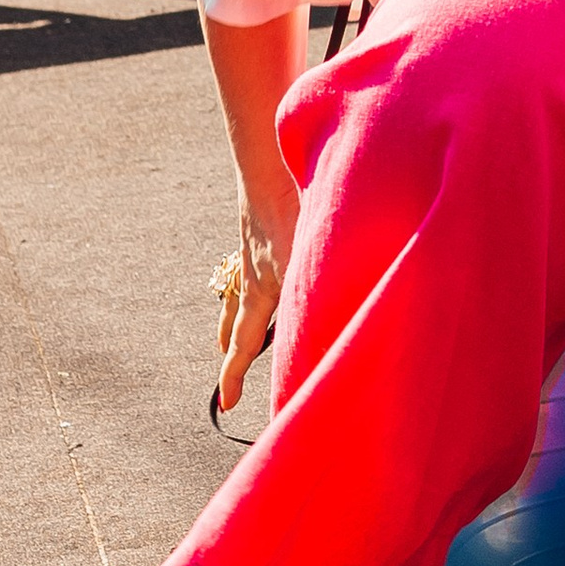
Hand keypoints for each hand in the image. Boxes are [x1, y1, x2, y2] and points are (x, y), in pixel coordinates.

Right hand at [214, 167, 297, 416]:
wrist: (269, 161)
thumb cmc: (292, 208)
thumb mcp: (308, 257)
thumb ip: (320, 292)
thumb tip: (338, 325)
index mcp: (260, 289)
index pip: (244, 344)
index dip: (234, 376)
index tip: (226, 403)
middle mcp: (250, 273)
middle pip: (235, 320)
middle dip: (233, 345)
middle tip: (228, 362)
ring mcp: (252, 249)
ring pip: (238, 290)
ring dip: (236, 315)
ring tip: (233, 329)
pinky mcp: (259, 227)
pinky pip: (249, 263)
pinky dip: (249, 276)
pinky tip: (267, 264)